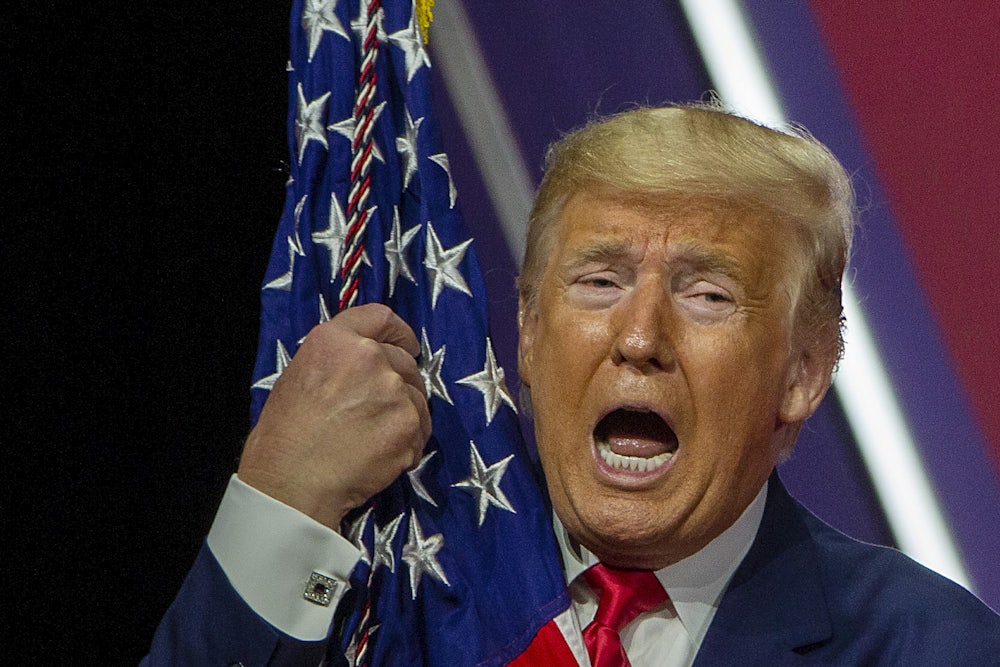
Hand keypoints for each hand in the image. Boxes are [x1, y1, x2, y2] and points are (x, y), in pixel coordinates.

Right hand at [238, 303, 430, 529]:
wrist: (292, 483)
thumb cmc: (285, 437)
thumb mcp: (298, 377)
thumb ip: (337, 360)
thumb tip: (364, 362)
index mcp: (334, 340)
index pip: (381, 318)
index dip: (398, 332)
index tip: (407, 345)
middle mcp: (368, 357)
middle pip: (404, 361)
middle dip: (399, 381)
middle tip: (379, 410)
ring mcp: (393, 389)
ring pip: (416, 395)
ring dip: (404, 413)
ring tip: (375, 439)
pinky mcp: (409, 423)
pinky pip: (421, 427)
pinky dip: (409, 441)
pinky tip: (382, 455)